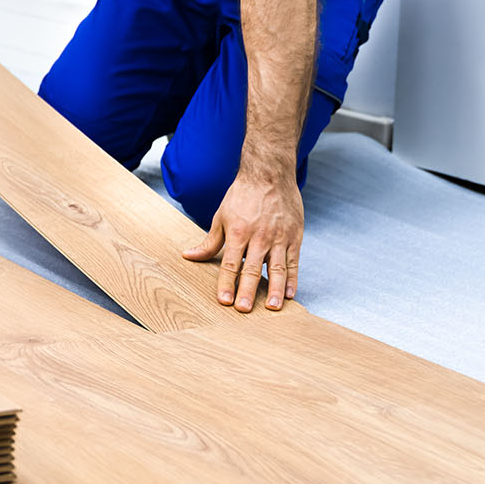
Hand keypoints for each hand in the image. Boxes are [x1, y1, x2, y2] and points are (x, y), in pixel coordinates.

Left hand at [182, 173, 303, 311]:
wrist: (269, 173)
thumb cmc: (243, 195)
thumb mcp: (221, 216)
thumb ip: (209, 242)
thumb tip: (190, 256)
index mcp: (238, 232)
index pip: (230, 264)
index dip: (226, 284)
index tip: (224, 301)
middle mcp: (259, 237)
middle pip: (252, 270)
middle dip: (248, 292)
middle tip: (245, 310)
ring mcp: (279, 237)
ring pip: (277, 269)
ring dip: (275, 290)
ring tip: (273, 307)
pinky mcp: (294, 236)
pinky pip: (294, 262)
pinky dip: (292, 279)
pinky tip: (289, 294)